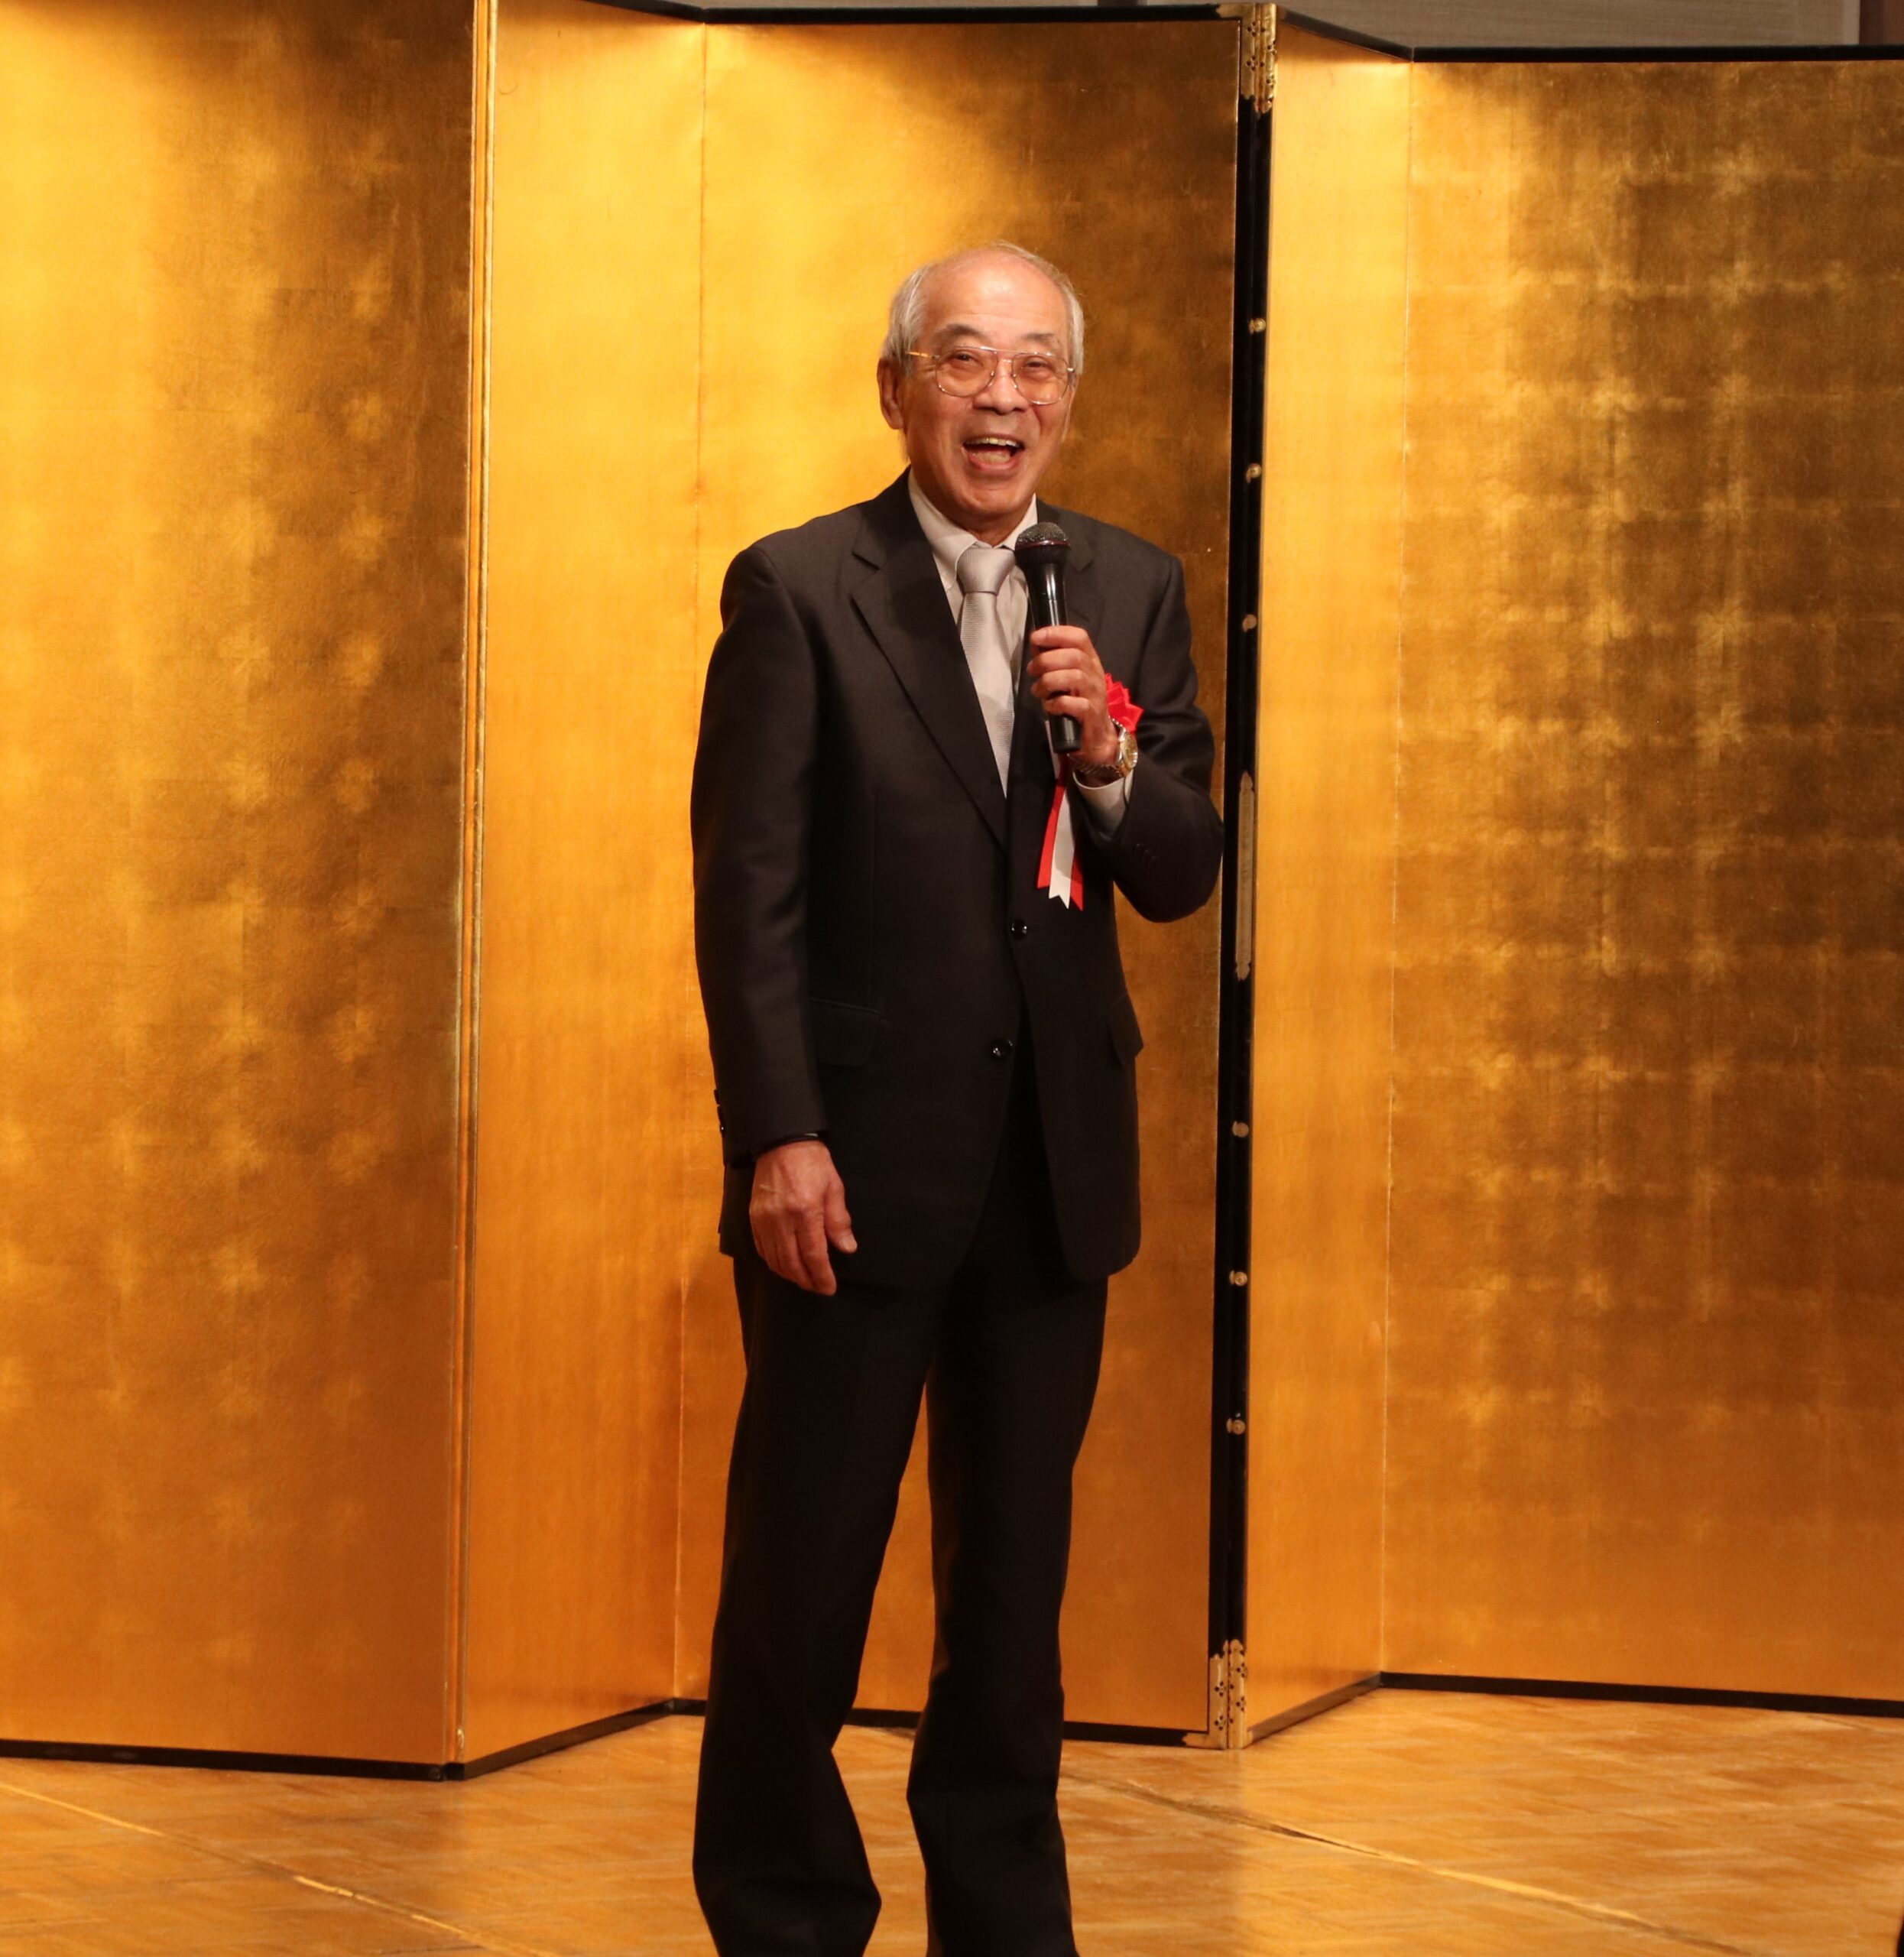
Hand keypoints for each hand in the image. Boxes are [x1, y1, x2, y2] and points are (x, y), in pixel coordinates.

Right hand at [750, 1139, 855, 1294]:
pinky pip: (762, 1249)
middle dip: (806, 1280)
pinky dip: (773, 1262)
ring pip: (775, 1260)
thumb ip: (839, 1221)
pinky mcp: (753, 1218)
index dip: (821, 1276)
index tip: (829, 1288)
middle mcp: (781, 1220)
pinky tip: (784, 1264)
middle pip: (792, 1263)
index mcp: (805, 1211)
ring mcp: (764, 1220)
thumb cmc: (812, 1163)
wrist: (781, 1142)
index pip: (813, 1255)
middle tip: (818, 1288)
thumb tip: (847, 1248)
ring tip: (804, 1279)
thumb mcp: (834, 1187)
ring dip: (790, 1275)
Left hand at [1027, 625, 1119, 771]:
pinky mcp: (1091, 715)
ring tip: (1038, 691)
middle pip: (1074, 656)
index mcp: (1090, 661)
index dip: (1057, 633)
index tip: (1036, 637)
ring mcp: (1095, 695)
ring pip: (1074, 677)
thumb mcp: (1068, 678)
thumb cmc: (1078, 703)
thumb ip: (1054, 662)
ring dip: (1049, 682)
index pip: (1079, 637)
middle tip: (1032, 671)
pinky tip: (1049, 706)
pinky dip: (1057, 703)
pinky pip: (1076, 704)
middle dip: (1046, 660)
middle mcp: (1095, 675)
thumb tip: (1036, 645)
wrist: (1097, 737)